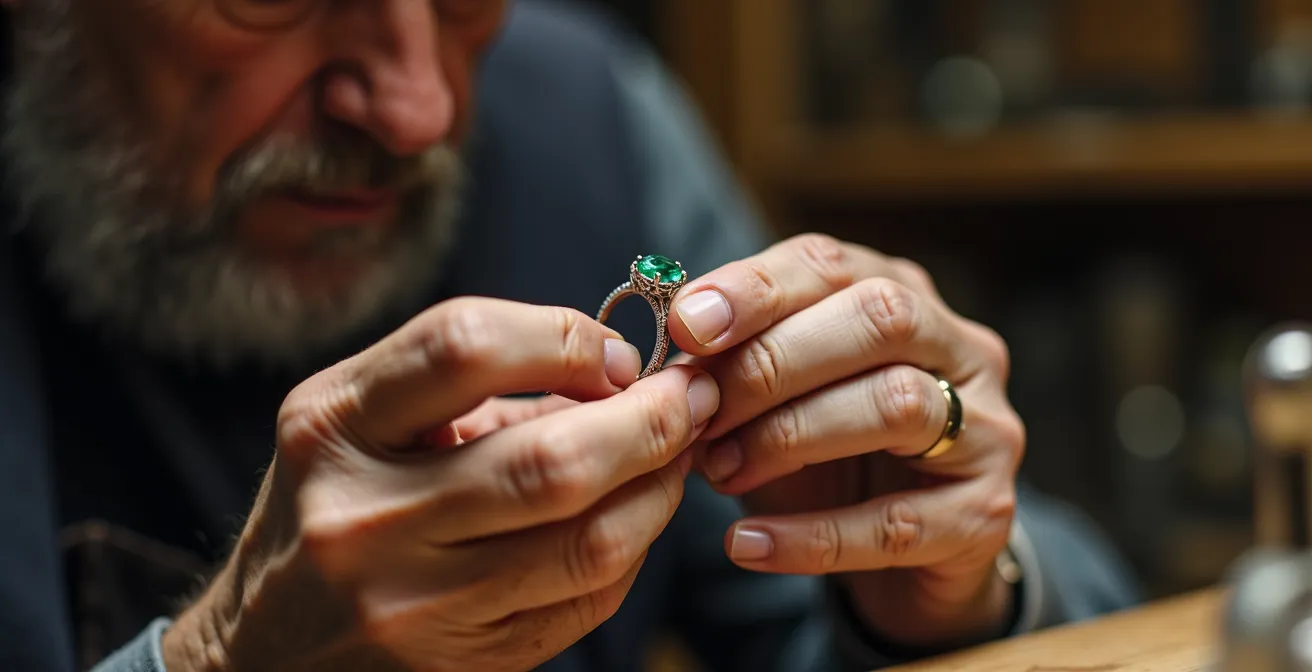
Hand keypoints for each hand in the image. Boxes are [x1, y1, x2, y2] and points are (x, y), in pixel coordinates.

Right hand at [160, 297, 720, 671]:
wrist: (266, 648)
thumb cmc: (332, 500)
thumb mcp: (360, 415)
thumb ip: (471, 380)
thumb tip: (619, 371)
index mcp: (334, 426)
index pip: (467, 346)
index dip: (567, 339)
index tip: (616, 352)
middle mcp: (366, 518)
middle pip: (551, 462)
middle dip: (649, 422)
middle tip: (692, 396)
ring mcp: (414, 604)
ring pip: (589, 545)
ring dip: (659, 489)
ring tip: (677, 453)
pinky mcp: (462, 664)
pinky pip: (586, 603)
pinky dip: (633, 549)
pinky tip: (637, 516)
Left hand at [669, 234, 1024, 649]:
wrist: (910, 561)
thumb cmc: (831, 458)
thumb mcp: (782, 399)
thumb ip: (739, 363)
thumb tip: (669, 349)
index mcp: (905, 296)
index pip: (833, 264)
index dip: (757, 288)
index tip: (688, 325)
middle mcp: (961, 348)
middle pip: (880, 317)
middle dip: (774, 359)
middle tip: (698, 408)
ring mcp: (986, 430)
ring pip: (896, 405)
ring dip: (790, 435)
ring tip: (718, 471)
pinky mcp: (984, 516)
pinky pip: (896, 524)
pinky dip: (811, 537)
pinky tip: (746, 544)